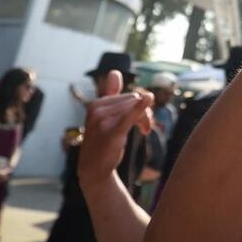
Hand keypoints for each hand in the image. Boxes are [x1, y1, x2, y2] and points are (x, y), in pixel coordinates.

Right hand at [78, 71, 152, 186]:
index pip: (130, 96)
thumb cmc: (102, 140)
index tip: (141, 117)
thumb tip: (114, 72)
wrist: (94, 168)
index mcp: (96, 103)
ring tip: (144, 130)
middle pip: (135, 100)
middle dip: (145, 113)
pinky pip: (129, 116)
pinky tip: (147, 99)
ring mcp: (102, 121)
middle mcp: (97, 109)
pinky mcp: (111, 133)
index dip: (139, 105)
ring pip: (137, 108)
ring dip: (146, 119)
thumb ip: (109, 94)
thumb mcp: (104, 116)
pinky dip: (139, 108)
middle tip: (145, 127)